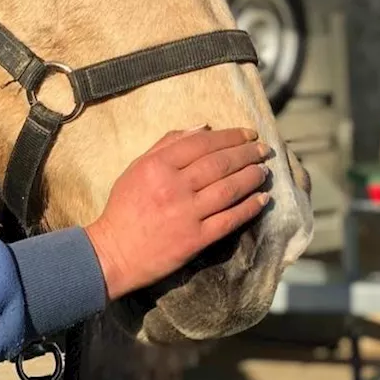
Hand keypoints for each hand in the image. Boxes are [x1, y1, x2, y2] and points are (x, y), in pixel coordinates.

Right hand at [84, 127, 269, 299]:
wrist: (114, 252)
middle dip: (247, 154)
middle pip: (219, 164)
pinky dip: (249, 208)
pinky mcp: (195, 239)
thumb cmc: (124, 207)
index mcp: (157, 166)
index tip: (248, 134)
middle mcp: (173, 187)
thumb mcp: (137, 167)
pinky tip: (262, 199)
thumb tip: (202, 127)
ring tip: (264, 171)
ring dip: (251, 178)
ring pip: (228, 190)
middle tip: (265, 150)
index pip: (201, 144)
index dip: (230, 136)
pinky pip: (229, 220)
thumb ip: (167, 145)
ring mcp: (186, 214)